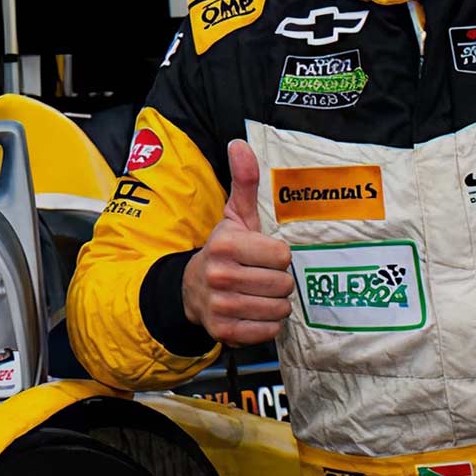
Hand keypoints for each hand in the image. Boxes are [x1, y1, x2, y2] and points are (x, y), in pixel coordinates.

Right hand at [182, 139, 293, 345]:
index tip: (263, 255)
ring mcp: (220, 306)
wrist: (191, 290)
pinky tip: (252, 312)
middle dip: (279, 281)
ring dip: (275, 303)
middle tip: (262, 277)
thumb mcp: (235, 216)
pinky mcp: (223, 332)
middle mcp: (220, 276)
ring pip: (279, 309)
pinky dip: (266, 325)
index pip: (282, 255)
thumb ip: (244, 181)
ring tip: (258, 294)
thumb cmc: (224, 250)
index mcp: (225, 245)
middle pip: (283, 284)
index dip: (278, 256)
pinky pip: (268, 331)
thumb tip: (239, 143)